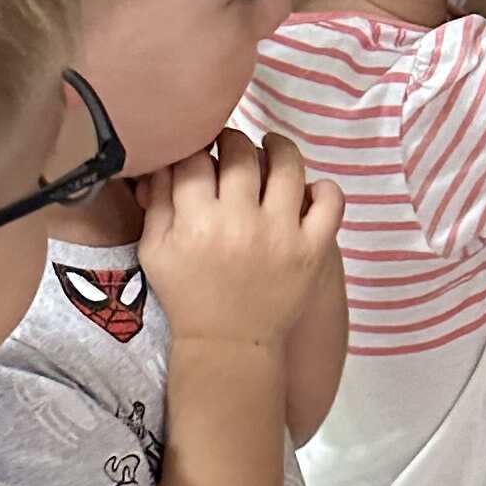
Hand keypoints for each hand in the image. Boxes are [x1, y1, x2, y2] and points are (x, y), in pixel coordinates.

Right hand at [140, 127, 343, 358]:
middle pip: (240, 153)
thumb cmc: (187, 295)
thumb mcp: (155, 250)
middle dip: (233, 141)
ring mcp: (281, 234)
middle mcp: (240, 221)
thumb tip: (165, 158)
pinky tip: (307, 189)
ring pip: (288, 165)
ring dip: (279, 147)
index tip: (202, 154)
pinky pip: (329, 202)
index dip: (197, 147)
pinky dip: (324, 188)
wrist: (227, 344)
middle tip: (231, 149)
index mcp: (196, 221)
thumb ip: (158, 201)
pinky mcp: (313, 250)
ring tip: (271, 148)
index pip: (197, 159)